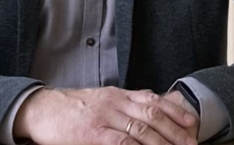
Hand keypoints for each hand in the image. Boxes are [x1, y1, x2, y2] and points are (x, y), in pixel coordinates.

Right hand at [13, 86, 198, 144]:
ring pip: (142, 130)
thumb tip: (149, 102)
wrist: (42, 110)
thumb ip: (123, 102)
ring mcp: (105, 118)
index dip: (174, 112)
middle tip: (191, 143)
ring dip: (163, 143)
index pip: (152, 100)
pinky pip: (122, 142)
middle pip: (152, 116)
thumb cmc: (70, 108)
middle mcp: (114, 103)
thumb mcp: (100, 98)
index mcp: (117, 94)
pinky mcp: (94, 134)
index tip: (191, 123)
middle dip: (175, 132)